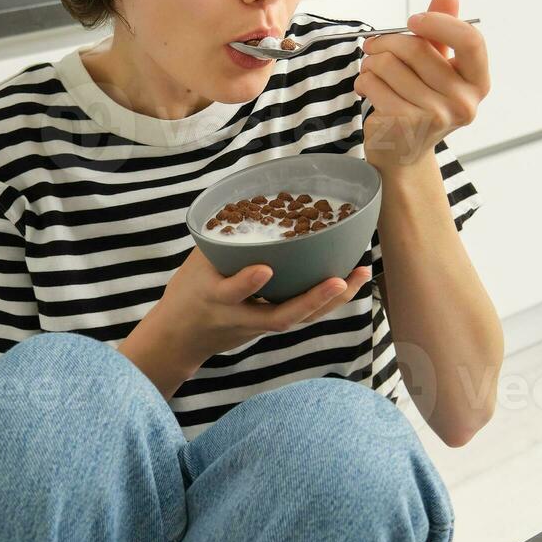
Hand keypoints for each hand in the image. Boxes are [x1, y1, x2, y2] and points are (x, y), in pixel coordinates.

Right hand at [118, 247, 370, 395]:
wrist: (181, 338)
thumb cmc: (188, 292)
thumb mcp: (195, 264)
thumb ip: (221, 240)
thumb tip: (252, 203)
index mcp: (214, 298)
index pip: (230, 293)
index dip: (246, 283)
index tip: (264, 269)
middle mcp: (240, 317)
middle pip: (280, 317)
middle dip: (312, 299)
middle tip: (340, 279)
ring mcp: (258, 327)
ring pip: (299, 319)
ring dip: (332, 300)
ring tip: (359, 274)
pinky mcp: (270, 328)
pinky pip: (302, 315)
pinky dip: (327, 299)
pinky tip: (349, 280)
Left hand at [356, 0, 490, 170]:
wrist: (403, 152)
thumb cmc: (421, 102)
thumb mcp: (437, 65)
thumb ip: (444, 29)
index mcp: (478, 83)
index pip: (470, 41)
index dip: (439, 23)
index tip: (413, 20)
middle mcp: (463, 102)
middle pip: (417, 49)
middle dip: (387, 42)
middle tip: (374, 46)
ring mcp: (435, 116)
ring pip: (389, 64)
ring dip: (372, 62)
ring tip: (373, 71)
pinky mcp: (404, 124)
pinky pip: (373, 83)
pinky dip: (364, 80)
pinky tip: (369, 89)